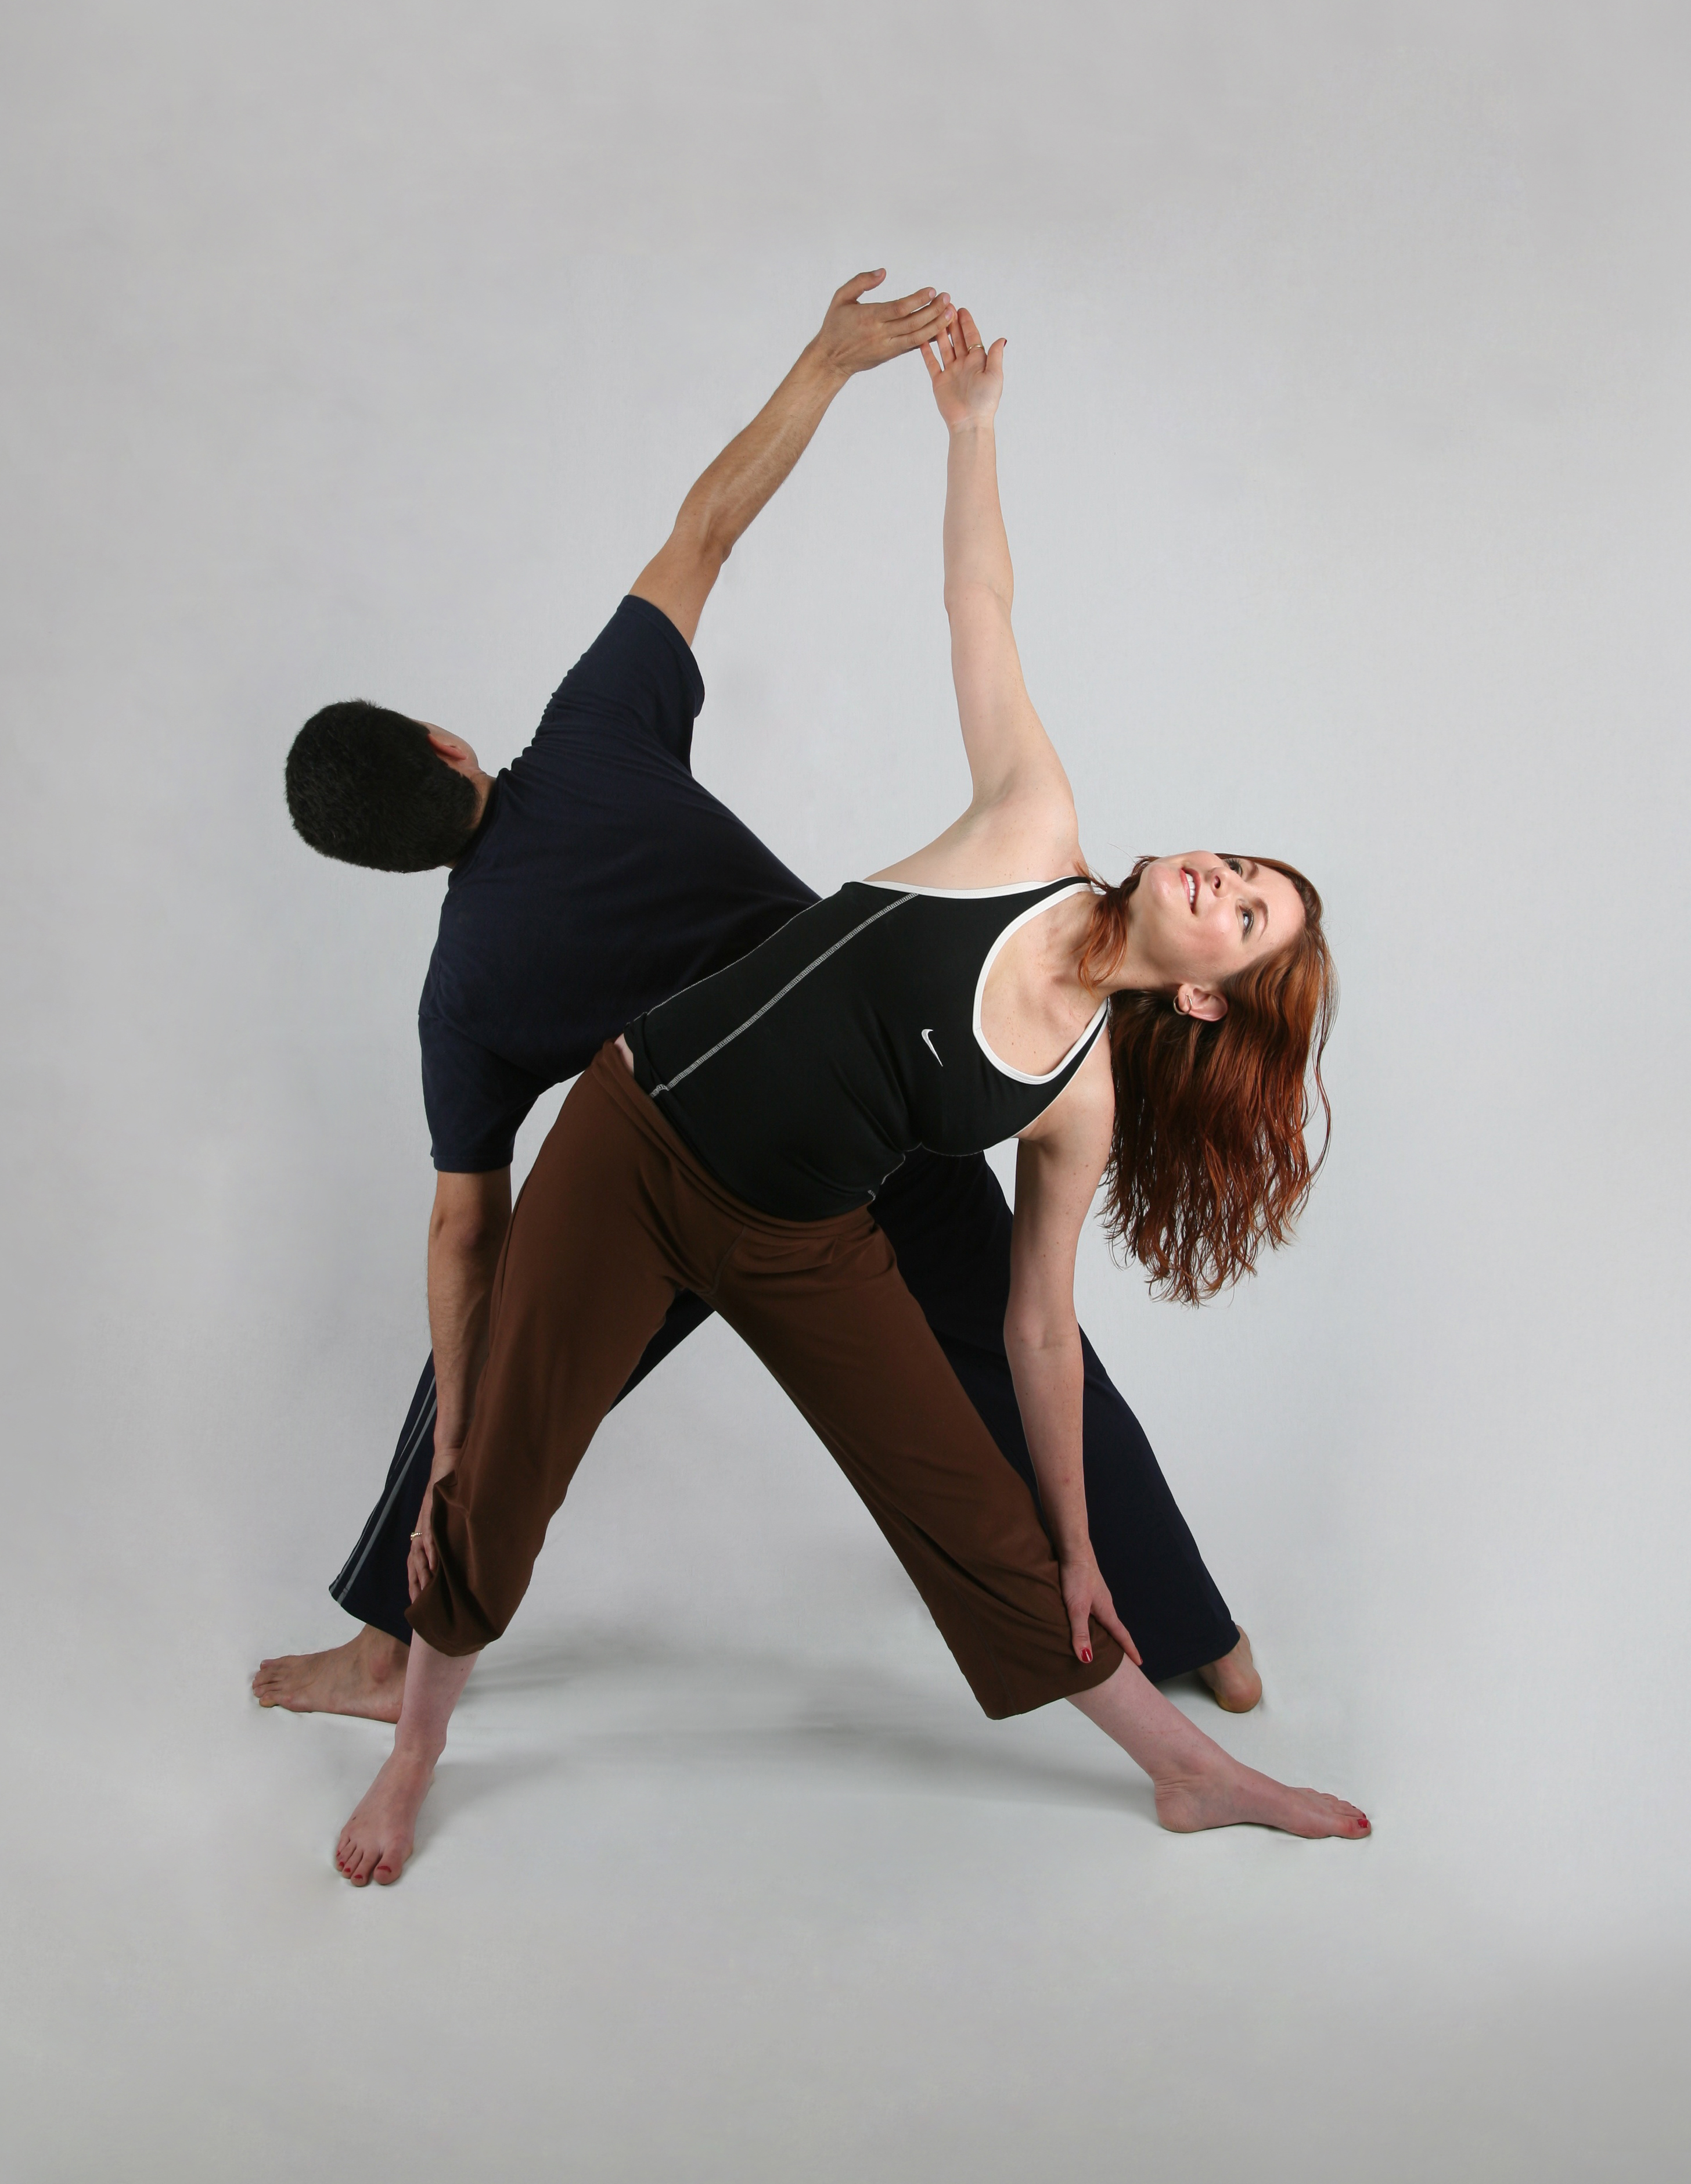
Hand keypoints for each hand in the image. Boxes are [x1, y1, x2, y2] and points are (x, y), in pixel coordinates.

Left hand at [407, 1465, 450, 1602]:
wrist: (448, 1457)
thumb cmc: (453, 1484)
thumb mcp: (453, 1511)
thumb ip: (454, 1528)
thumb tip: (465, 1546)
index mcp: (426, 1529)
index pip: (417, 1560)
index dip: (416, 1581)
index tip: (419, 1603)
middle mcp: (422, 1526)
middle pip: (414, 1562)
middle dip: (416, 1585)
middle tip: (420, 1607)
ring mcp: (426, 1518)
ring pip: (420, 1551)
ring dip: (423, 1573)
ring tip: (428, 1592)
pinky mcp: (432, 1508)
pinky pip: (430, 1533)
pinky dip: (432, 1550)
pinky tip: (434, 1564)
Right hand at [810, 270, 955, 378]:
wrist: (830, 359)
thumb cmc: (835, 325)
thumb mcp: (841, 297)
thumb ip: (861, 281)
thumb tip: (883, 272)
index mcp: (869, 317)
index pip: (899, 308)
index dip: (918, 300)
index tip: (933, 291)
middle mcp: (880, 333)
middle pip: (913, 322)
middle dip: (933, 311)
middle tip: (948, 299)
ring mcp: (887, 346)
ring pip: (916, 337)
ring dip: (936, 326)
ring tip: (950, 314)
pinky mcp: (890, 355)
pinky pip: (912, 346)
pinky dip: (927, 338)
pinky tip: (940, 329)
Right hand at [921, 305, 1005, 432]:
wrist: (969, 422)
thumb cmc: (985, 402)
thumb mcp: (995, 375)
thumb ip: (995, 356)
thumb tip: (1001, 338)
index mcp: (978, 362)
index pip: (971, 337)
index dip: (966, 323)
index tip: (960, 309)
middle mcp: (964, 364)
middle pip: (957, 339)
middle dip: (951, 323)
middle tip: (945, 307)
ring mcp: (951, 372)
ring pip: (944, 347)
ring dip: (939, 333)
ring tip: (933, 318)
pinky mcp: (939, 381)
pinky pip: (931, 363)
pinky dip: (926, 351)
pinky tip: (922, 339)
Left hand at [1059, 1548, 1140, 1669]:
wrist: (1073, 1549)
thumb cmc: (1076, 1577)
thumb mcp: (1076, 1608)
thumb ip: (1080, 1633)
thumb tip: (1087, 1659)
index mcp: (1106, 1611)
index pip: (1121, 1635)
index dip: (1129, 1650)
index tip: (1139, 1663)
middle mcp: (1105, 1603)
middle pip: (1115, 1628)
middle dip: (1120, 1643)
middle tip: (1125, 1658)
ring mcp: (1097, 1595)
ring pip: (1104, 1618)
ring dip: (1107, 1632)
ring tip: (1106, 1643)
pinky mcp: (1088, 1588)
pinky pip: (1095, 1610)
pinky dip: (1095, 1621)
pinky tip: (1087, 1619)